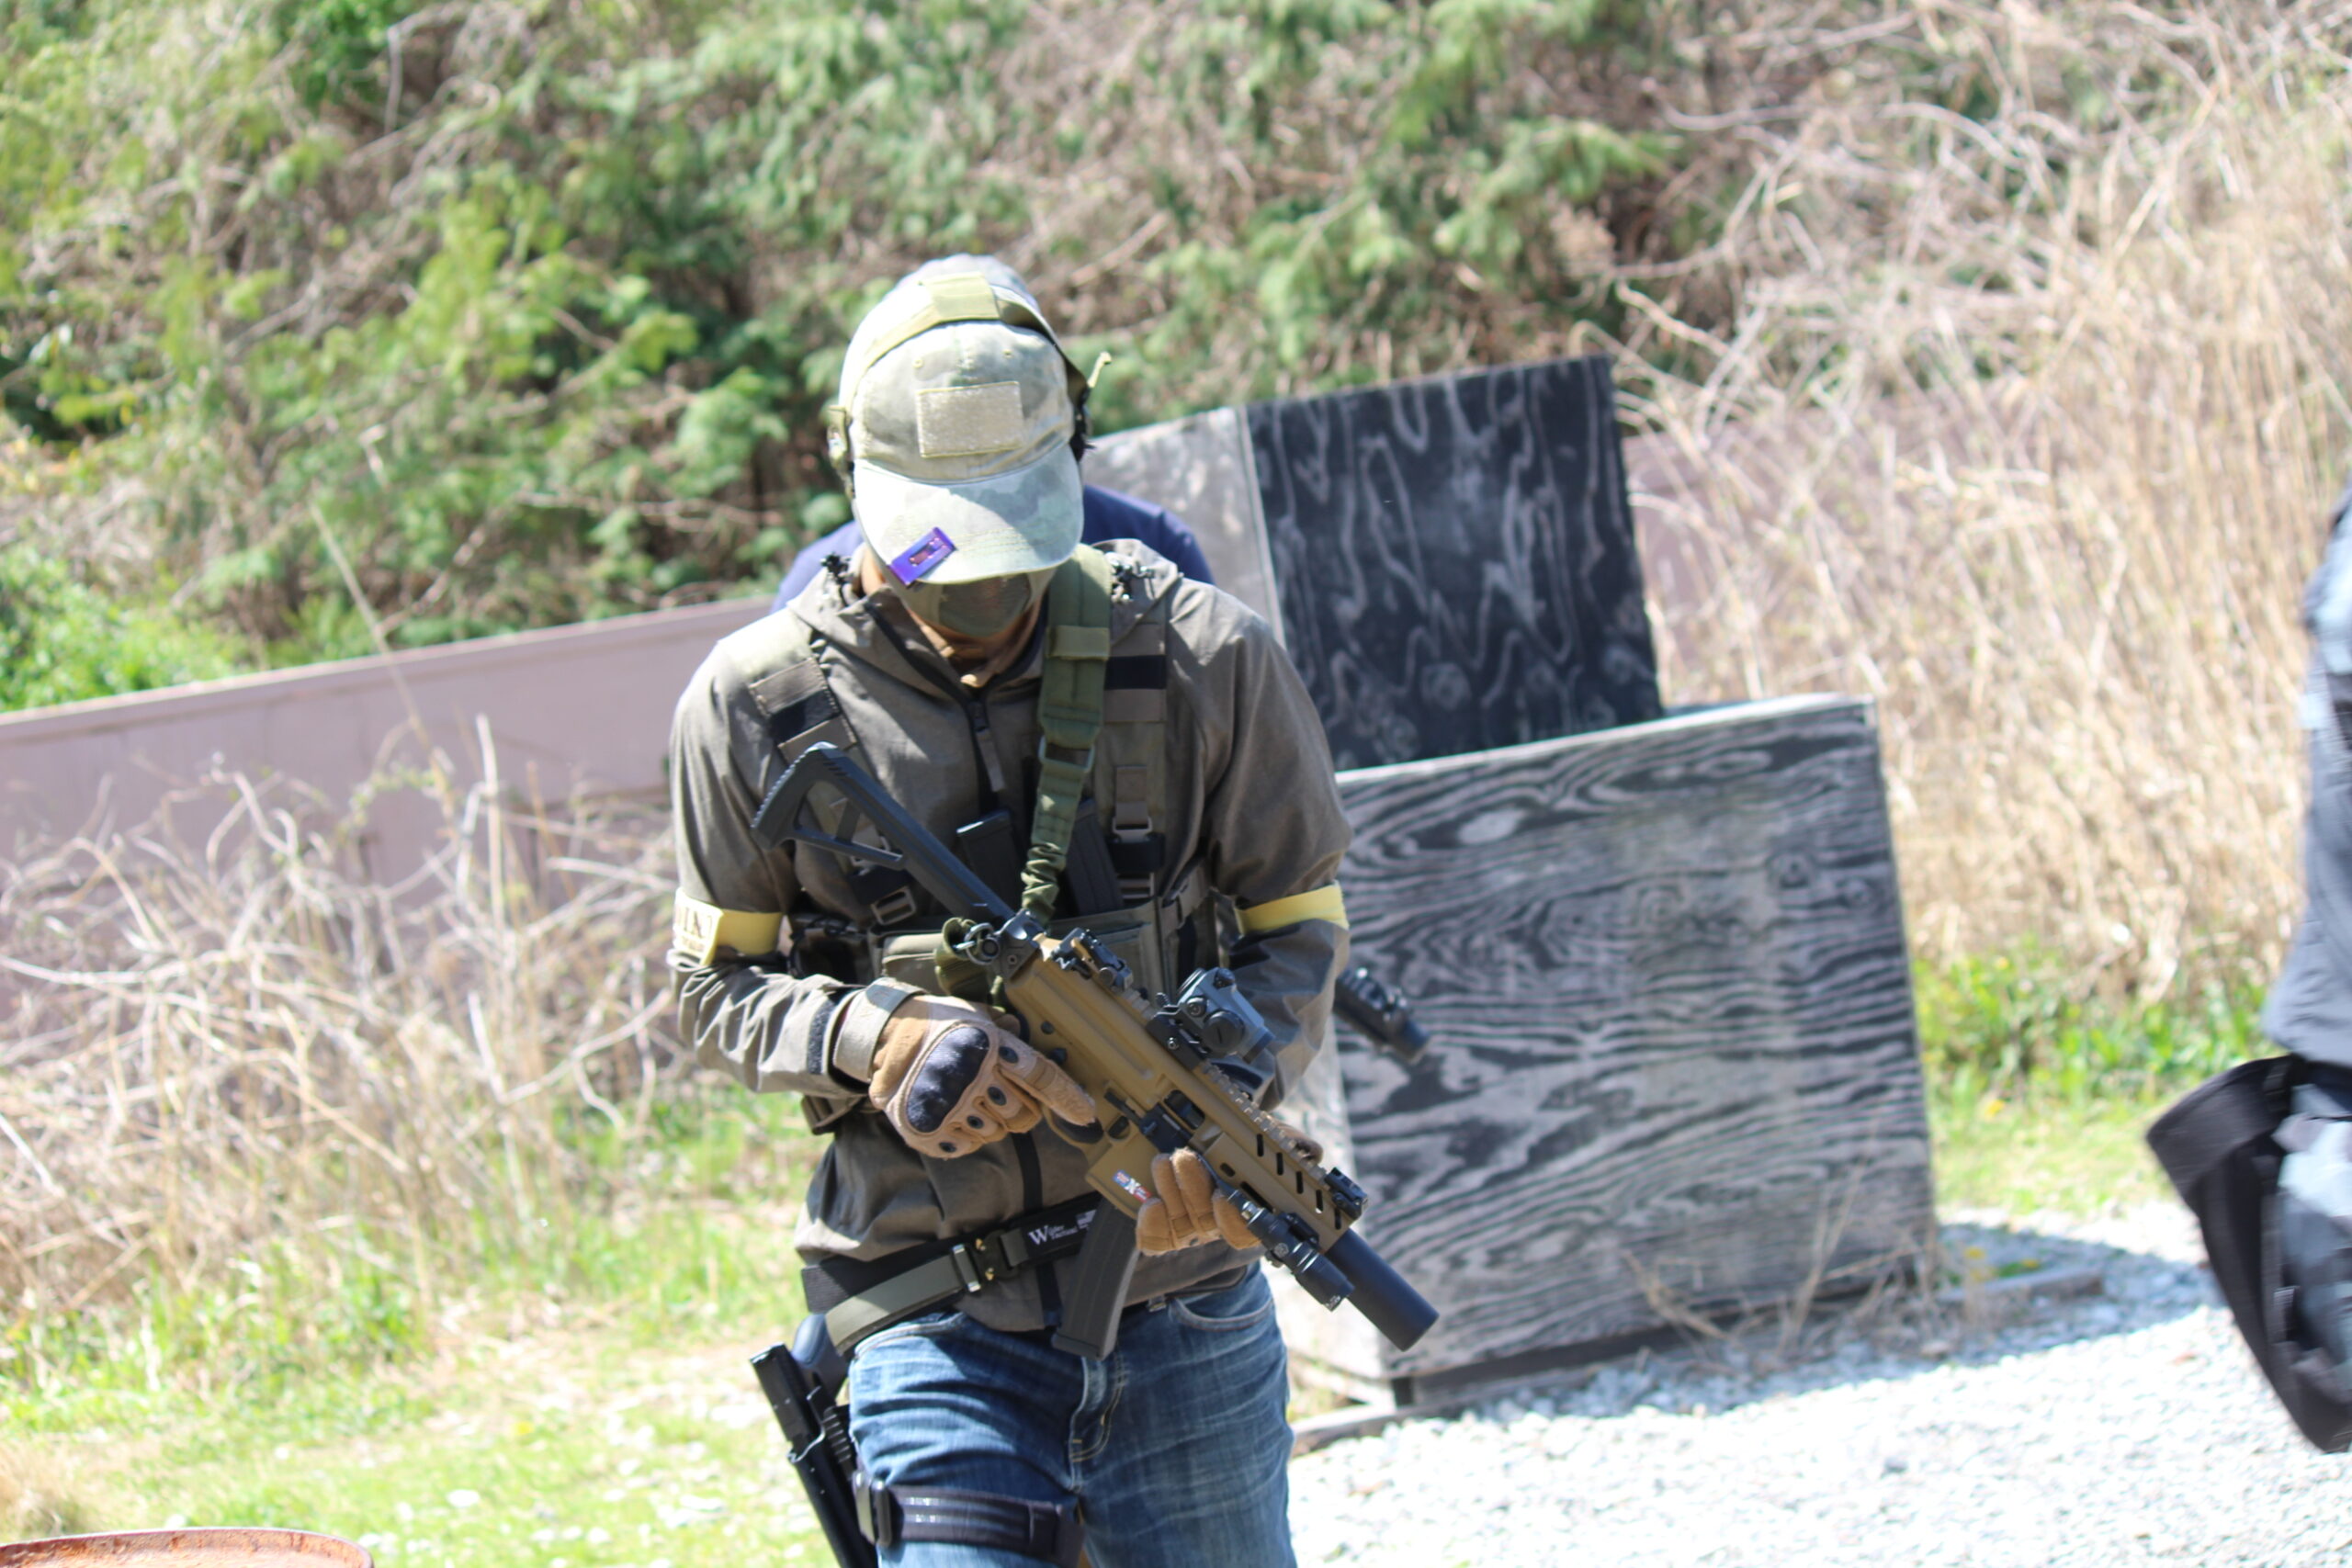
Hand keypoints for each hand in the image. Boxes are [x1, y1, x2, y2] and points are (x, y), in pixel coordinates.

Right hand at [868, 996, 1095, 1158]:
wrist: (884, 1035)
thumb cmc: (936, 1022)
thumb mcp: (975, 1013)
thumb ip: (1006, 1028)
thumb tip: (1031, 1037)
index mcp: (991, 1046)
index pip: (1041, 1076)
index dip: (1068, 1098)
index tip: (1085, 1114)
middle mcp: (973, 1076)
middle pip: (1024, 1116)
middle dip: (1022, 1111)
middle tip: (1003, 1096)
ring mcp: (950, 1105)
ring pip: (996, 1134)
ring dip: (992, 1122)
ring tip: (971, 1100)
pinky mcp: (928, 1127)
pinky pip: (967, 1146)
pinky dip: (967, 1135)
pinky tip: (954, 1114)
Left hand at [1135, 1121, 1322, 1253]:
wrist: (1201, 1136)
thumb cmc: (1241, 1142)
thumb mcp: (1267, 1137)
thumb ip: (1291, 1144)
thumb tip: (1311, 1152)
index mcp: (1249, 1211)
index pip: (1246, 1232)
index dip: (1234, 1219)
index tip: (1224, 1195)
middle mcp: (1220, 1222)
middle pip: (1207, 1222)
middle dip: (1194, 1189)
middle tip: (1185, 1156)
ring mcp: (1191, 1226)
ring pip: (1181, 1222)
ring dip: (1171, 1190)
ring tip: (1163, 1160)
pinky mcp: (1164, 1227)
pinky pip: (1157, 1240)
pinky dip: (1151, 1225)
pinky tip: (1150, 1203)